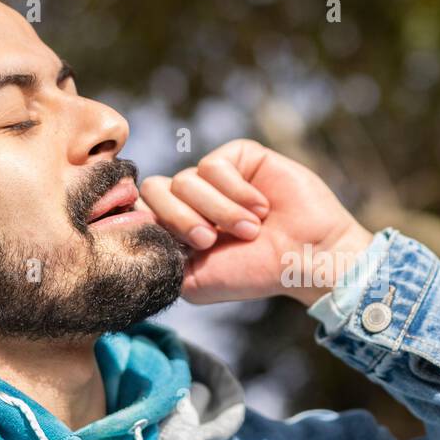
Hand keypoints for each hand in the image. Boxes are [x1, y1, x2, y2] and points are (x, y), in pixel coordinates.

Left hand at [136, 139, 373, 306]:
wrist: (306, 258)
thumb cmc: (256, 274)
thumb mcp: (196, 282)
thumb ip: (160, 259)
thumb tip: (133, 230)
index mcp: (179, 227)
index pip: (142, 210)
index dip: (159, 225)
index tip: (191, 249)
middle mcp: (193, 200)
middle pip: (156, 190)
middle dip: (181, 218)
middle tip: (211, 240)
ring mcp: (216, 177)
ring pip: (186, 180)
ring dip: (219, 211)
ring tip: (251, 229)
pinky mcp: (240, 157)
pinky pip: (215, 165)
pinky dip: (235, 191)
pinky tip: (260, 207)